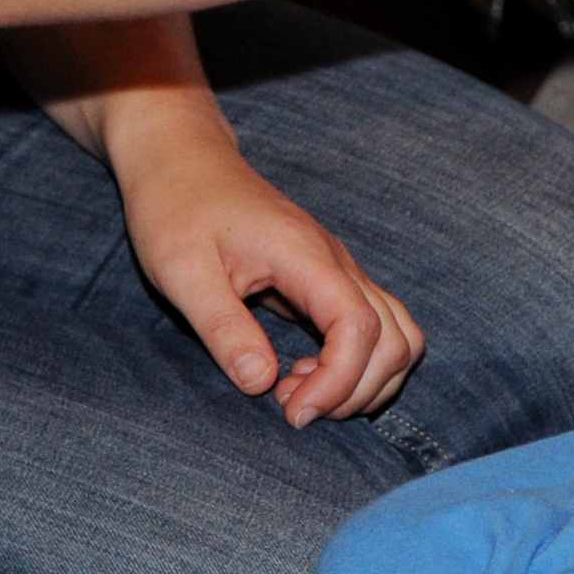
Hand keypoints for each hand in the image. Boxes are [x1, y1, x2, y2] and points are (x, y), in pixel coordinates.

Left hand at [112, 117, 424, 426]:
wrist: (182, 160)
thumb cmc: (175, 208)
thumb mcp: (182, 272)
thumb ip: (223, 328)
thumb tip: (261, 383)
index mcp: (305, 256)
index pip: (359, 328)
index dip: (338, 382)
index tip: (292, 413)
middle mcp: (336, 263)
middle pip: (396, 339)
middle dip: (356, 391)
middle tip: (292, 410)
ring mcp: (339, 271)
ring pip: (398, 335)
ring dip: (365, 381)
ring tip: (300, 395)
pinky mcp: (330, 281)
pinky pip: (375, 330)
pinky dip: (356, 365)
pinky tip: (300, 373)